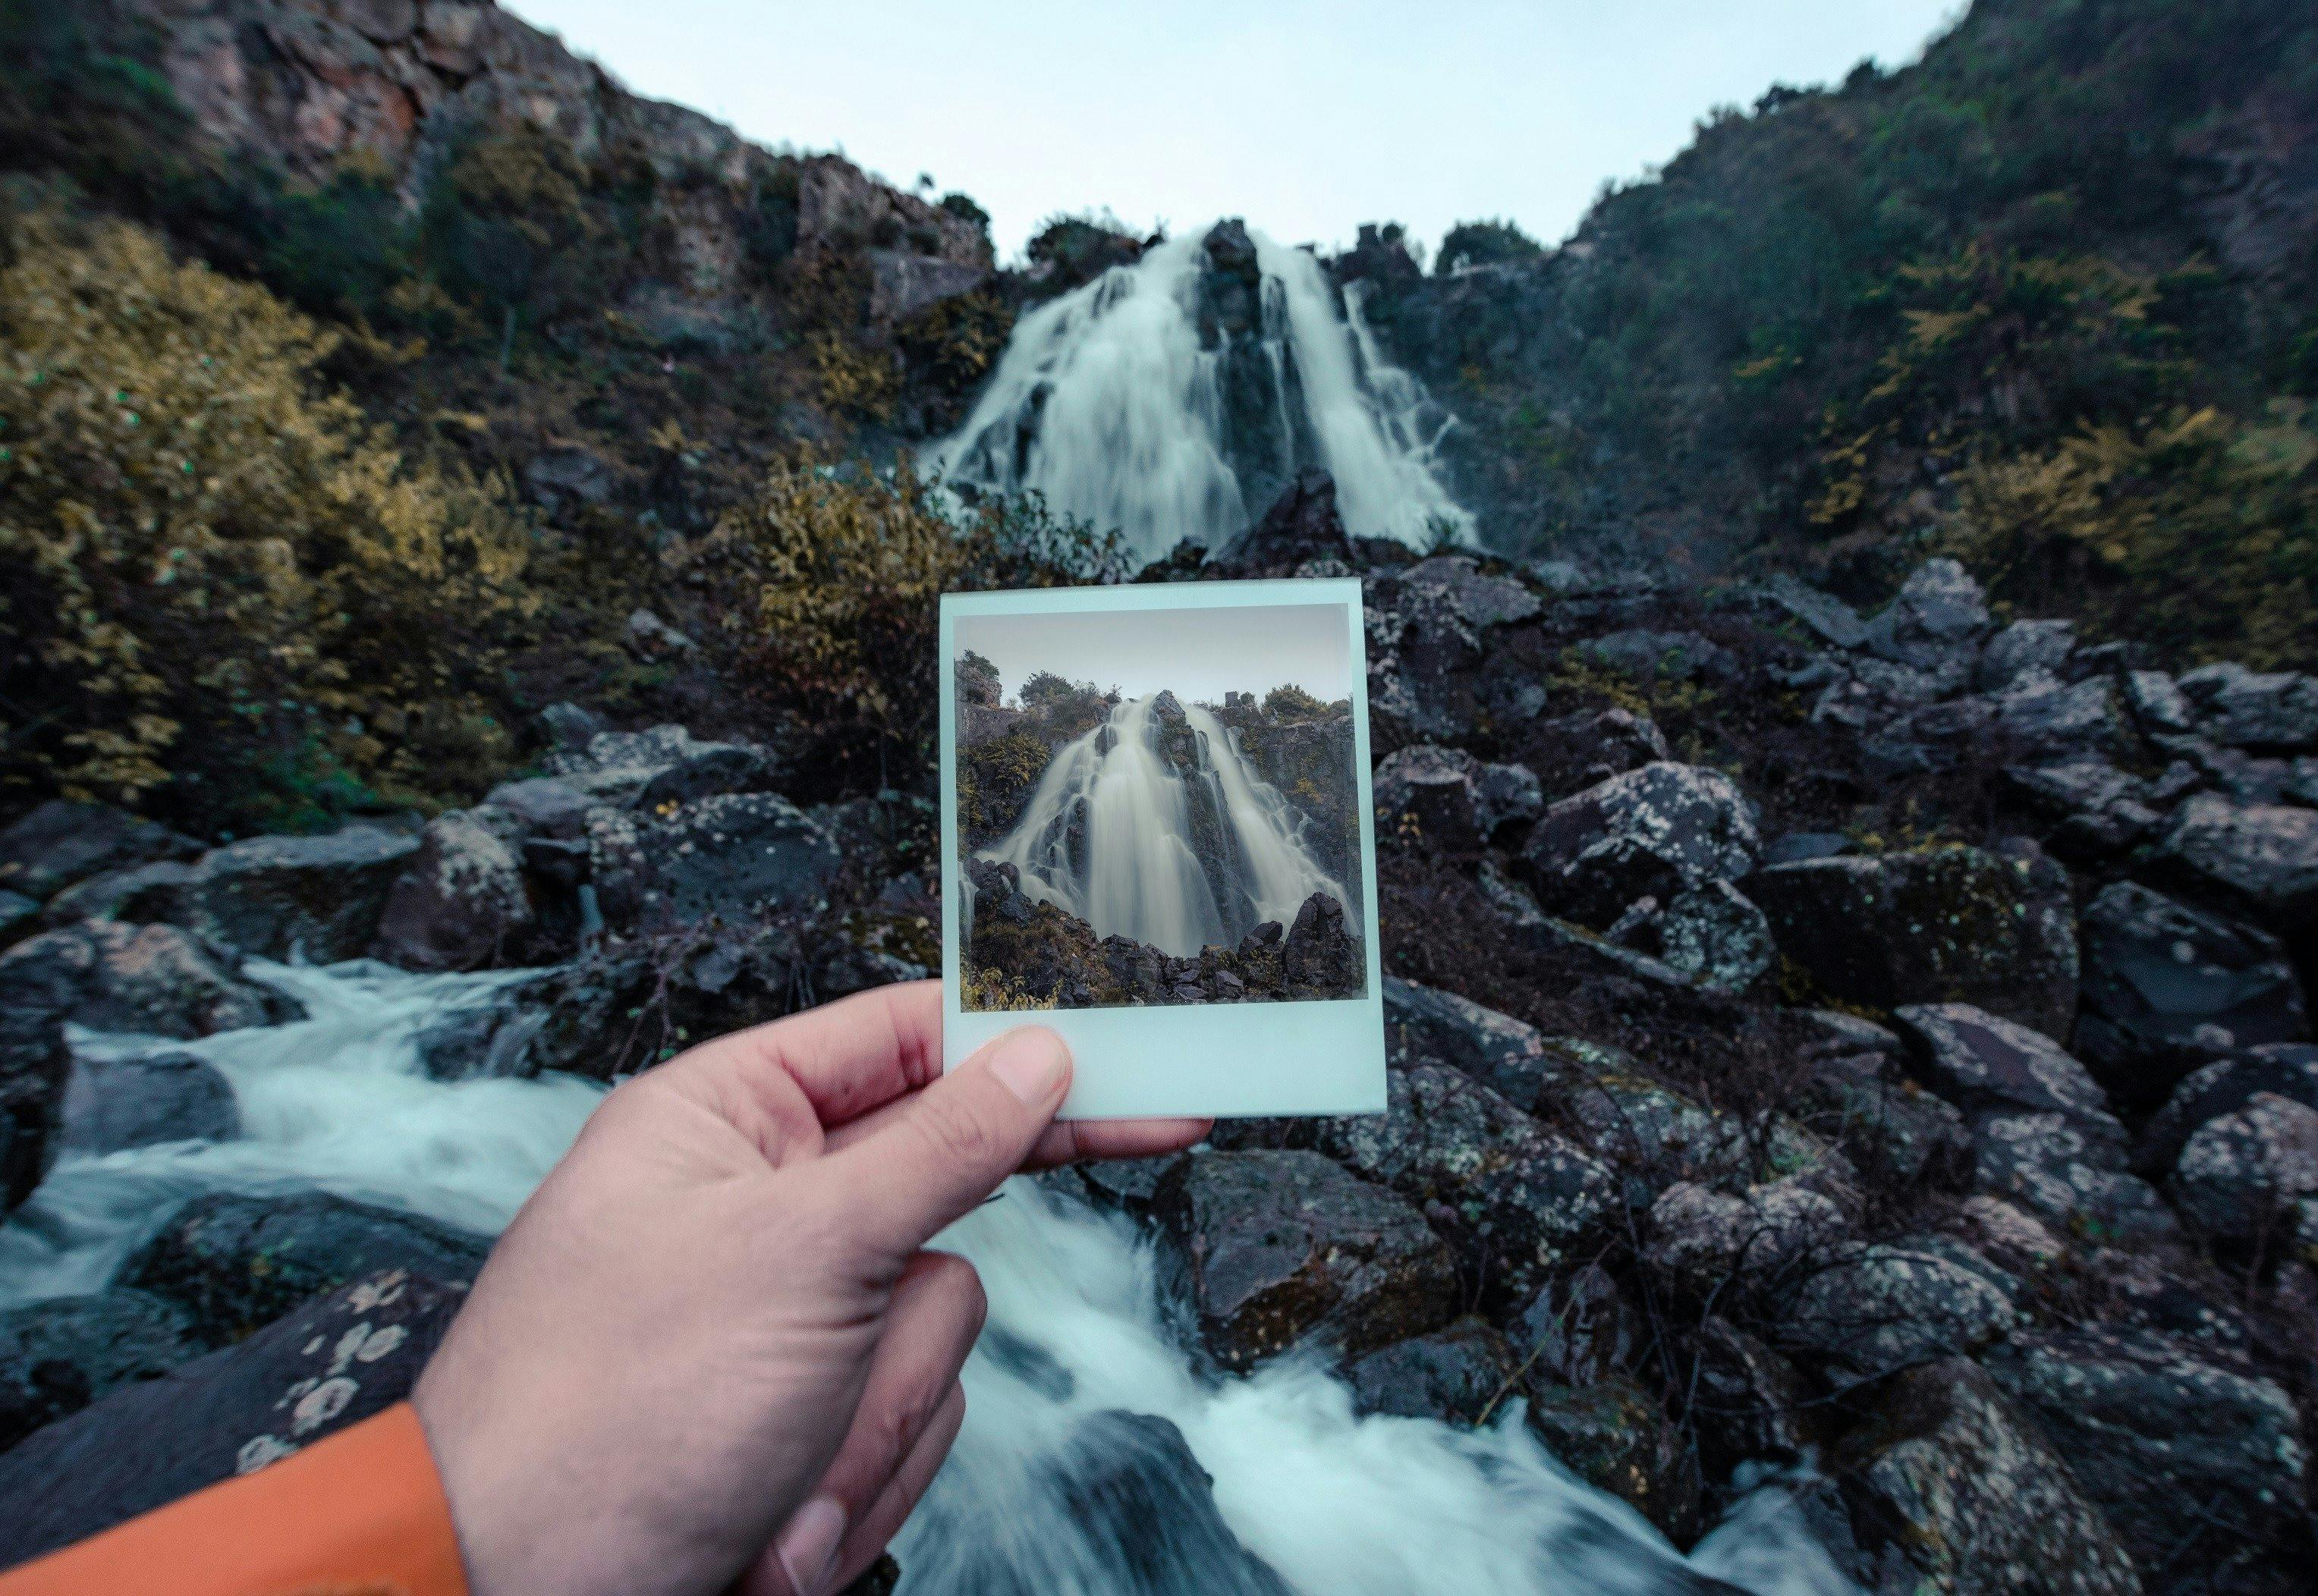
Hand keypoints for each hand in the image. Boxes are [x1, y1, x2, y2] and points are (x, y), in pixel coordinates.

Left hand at [410, 980, 1206, 1595]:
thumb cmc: (607, 1412)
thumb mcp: (799, 1254)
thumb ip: (940, 1147)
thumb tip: (1038, 1053)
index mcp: (725, 1122)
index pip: (904, 1042)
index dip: (1019, 1050)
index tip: (1133, 1062)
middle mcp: (755, 1207)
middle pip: (938, 1203)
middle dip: (899, 1322)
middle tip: (922, 1311)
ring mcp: (782, 1320)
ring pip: (931, 1329)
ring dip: (868, 1420)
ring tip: (772, 1471)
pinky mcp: (800, 1416)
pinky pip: (900, 1418)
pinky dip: (852, 1481)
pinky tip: (773, 1524)